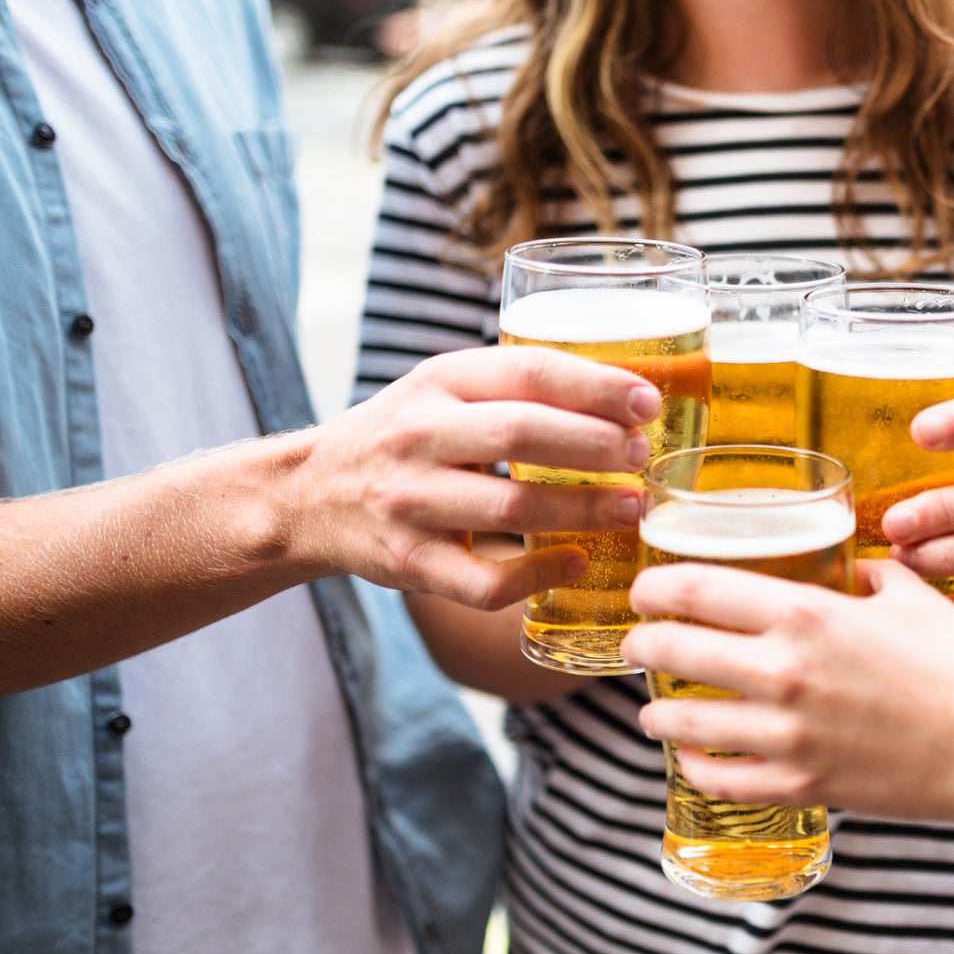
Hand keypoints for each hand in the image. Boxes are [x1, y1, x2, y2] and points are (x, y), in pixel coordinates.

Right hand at [289, 346, 657, 607]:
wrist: (307, 495)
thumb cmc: (405, 438)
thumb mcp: (444, 390)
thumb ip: (515, 387)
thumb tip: (629, 397)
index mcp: (440, 382)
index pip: (526, 372)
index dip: (594, 387)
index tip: (646, 403)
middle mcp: (420, 437)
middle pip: (521, 435)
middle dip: (594, 446)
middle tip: (642, 456)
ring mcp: (411, 503)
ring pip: (509, 509)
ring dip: (581, 510)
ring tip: (633, 508)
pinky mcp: (409, 563)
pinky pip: (483, 581)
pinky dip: (536, 576)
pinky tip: (576, 563)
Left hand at [622, 560, 953, 825]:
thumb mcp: (914, 598)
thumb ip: (867, 577)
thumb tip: (849, 567)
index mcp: (806, 614)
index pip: (696, 588)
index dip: (654, 586)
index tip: (644, 588)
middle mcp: (783, 672)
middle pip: (674, 650)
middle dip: (643, 645)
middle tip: (639, 644)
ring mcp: (787, 736)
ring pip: (686, 722)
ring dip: (658, 712)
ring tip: (653, 708)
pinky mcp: (803, 785)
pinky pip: (723, 780)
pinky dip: (697, 768)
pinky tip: (693, 758)